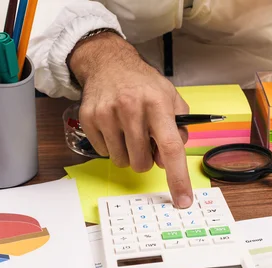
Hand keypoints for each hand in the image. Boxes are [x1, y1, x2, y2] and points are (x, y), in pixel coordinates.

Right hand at [69, 32, 192, 207]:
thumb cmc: (143, 85)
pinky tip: (114, 127)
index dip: (178, 177)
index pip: (170, 147)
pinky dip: (111, 146)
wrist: (109, 64)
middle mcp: (131, 108)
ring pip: (121, 162)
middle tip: (145, 142)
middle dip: (146, 159)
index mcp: (157, 104)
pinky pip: (104, 153)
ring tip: (129, 132)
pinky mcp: (89, 119)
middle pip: (142, 162)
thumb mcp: (171, 98)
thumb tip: (171, 158)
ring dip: (128, 154)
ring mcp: (107, 114)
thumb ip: (179, 128)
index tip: (183, 200)